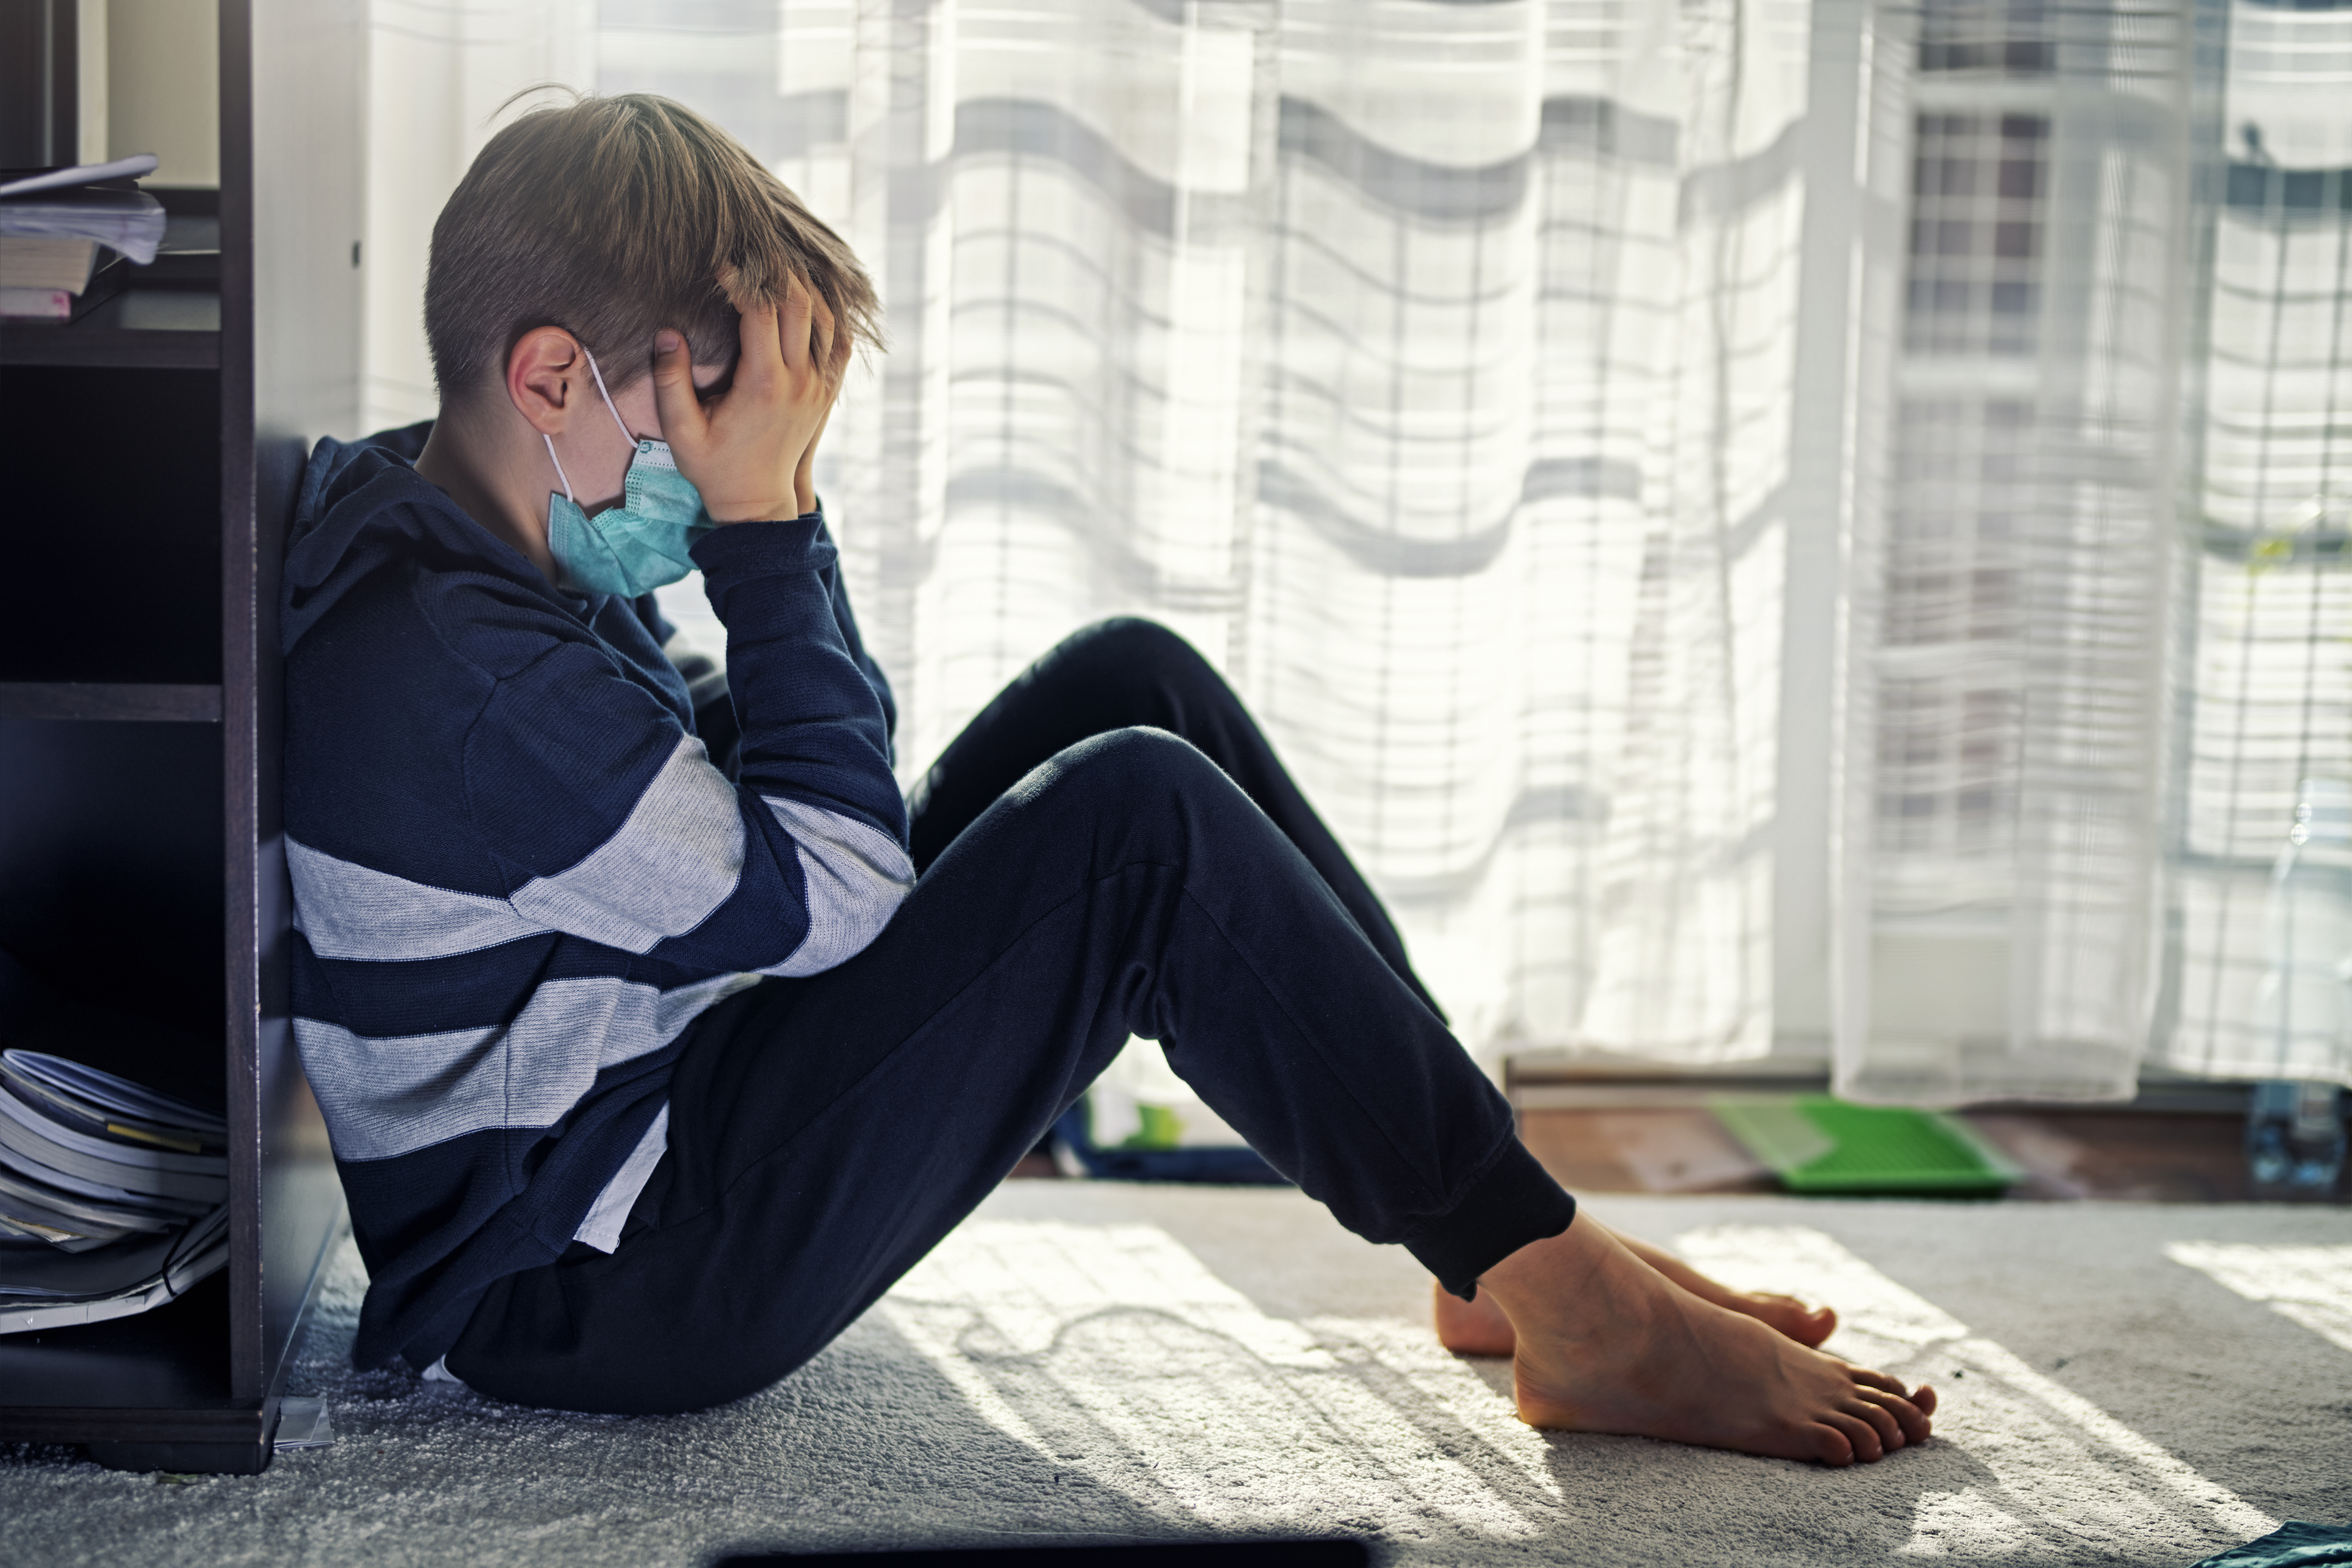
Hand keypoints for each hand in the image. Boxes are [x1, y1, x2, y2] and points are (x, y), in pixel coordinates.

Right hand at [651, 272, 844, 522]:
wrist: (756, 503)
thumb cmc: (714, 467)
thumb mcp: (681, 431)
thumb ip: (671, 381)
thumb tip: (668, 332)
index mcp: (764, 384)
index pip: (760, 312)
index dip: (742, 280)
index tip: (722, 262)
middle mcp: (800, 381)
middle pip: (800, 305)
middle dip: (777, 272)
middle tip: (754, 252)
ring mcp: (820, 386)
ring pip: (826, 319)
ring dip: (804, 288)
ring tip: (779, 267)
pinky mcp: (827, 392)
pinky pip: (840, 343)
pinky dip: (830, 315)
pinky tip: (812, 298)